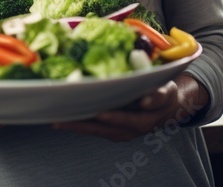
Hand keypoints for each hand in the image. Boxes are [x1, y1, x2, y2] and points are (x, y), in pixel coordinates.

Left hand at [51, 74, 208, 142]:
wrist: (167, 108)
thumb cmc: (164, 93)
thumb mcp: (167, 91)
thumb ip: (158, 95)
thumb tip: (147, 100)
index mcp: (143, 120)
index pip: (126, 120)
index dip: (113, 117)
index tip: (99, 114)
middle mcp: (129, 130)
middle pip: (103, 128)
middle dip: (82, 123)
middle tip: (62, 118)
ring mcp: (119, 132)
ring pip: (94, 130)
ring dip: (75, 125)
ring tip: (55, 119)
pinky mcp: (111, 130)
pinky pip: (92, 128)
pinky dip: (77, 124)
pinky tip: (62, 118)